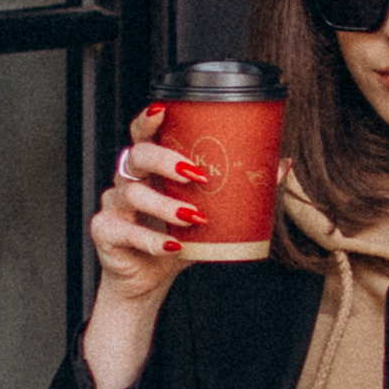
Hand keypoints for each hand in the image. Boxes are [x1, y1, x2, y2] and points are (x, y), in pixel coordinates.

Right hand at [78, 103, 214, 388]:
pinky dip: (151, 240)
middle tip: (198, 174)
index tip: (164, 110)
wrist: (150, 277)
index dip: (149, 119)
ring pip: (133, 194)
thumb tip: (283, 164)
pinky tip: (173, 245)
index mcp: (150, 167)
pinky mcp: (106, 232)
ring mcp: (114, 205)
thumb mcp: (212, 212)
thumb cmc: (177, 236)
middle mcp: (128, 179)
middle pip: (137, 155)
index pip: (143, 133)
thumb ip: (242, 188)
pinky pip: (125, 231)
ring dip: (165, 205)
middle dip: (166, 160)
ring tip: (194, 216)